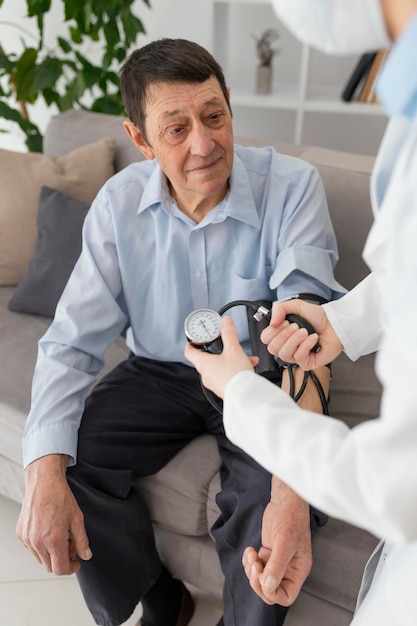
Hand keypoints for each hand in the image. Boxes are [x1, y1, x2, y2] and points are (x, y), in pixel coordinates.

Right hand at [16, 454, 91, 575]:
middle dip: (62, 560)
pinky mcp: (21, 534)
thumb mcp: (77, 519)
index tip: (76, 563)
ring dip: (51, 553)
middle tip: (71, 545)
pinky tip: (49, 530)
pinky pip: (32, 548)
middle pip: (50, 566)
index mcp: (53, 540)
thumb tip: (86, 555)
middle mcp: (37, 542)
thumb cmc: (60, 497)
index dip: (71, 569)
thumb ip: (82, 541)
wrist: (44, 482)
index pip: (60, 569)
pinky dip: (41, 545)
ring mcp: (27, 539)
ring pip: (40, 558)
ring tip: (60, 535)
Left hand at [184, 316, 257, 398]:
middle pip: (206, 358)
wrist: (246, 396)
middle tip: (225, 344)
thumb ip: (229, 334)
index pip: (189, 351)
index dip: (191, 342)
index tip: (196, 337)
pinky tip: (248, 365)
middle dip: (218, 349)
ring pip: (219, 366)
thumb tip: (225, 322)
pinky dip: (234, 369)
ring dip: (230, 359)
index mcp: (203, 364)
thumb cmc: (236, 376)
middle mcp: (206, 375)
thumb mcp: (233, 349)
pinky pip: (226, 375)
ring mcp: (214, 383)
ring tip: (244, 356)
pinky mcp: (223, 388)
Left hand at [242, 478, 311, 605]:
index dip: (271, 592)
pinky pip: (255, 567)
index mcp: (298, 570)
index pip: (285, 596)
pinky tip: (250, 550)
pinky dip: (248, 562)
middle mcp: (288, 569)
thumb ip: (277, 565)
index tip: (263, 577)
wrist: (284, 501)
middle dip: (258, 581)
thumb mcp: (285, 542)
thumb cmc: (291, 517)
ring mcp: (277, 562)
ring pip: (260, 579)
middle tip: (254, 565)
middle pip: (270, 590)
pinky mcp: (268, 553)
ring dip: (251, 570)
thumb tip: (268, 585)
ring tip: (252, 555)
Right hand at [262, 299, 342, 370]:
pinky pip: (299, 357)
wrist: (335, 323)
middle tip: (296, 326)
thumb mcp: (296, 306)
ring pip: (284, 354)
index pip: (265, 339)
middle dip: (284, 334)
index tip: (284, 322)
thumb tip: (272, 323)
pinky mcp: (307, 363)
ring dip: (295, 340)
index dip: (273, 331)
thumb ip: (279, 309)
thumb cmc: (318, 317)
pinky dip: (306, 345)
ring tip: (305, 331)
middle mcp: (287, 346)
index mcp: (281, 334)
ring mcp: (296, 356)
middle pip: (272, 348)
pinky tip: (313, 338)